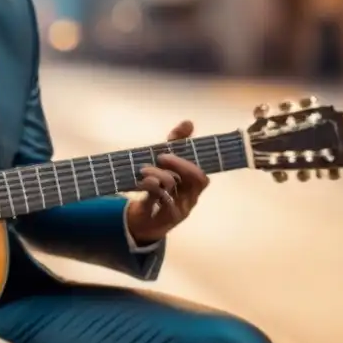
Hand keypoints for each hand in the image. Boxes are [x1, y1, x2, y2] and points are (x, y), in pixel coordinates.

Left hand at [125, 120, 209, 244]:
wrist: (143, 220)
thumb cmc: (158, 189)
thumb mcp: (164, 165)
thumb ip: (175, 144)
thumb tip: (189, 122)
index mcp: (193, 184)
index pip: (201, 171)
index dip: (190, 156)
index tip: (172, 143)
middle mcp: (192, 196)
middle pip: (197, 178)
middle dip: (179, 163)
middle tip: (161, 156)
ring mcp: (181, 207)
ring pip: (176, 186)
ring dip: (159, 174)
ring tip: (144, 170)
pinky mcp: (166, 216)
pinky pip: (162, 200)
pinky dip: (151, 187)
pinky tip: (141, 182)